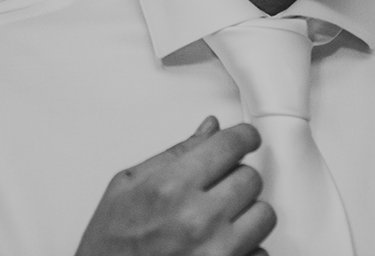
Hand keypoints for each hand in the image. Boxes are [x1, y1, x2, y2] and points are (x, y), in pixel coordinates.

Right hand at [75, 116, 274, 255]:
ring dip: (247, 211)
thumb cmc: (110, 243)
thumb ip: (175, 154)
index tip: (246, 138)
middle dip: (237, 175)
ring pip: (264, 214)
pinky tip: (222, 243)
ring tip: (221, 216)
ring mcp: (217, 252)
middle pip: (251, 177)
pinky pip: (262, 251)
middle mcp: (198, 220)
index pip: (230, 145)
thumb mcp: (127, 185)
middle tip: (218, 184)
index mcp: (171, 188)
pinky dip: (249, 246)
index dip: (243, 136)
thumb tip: (209, 130)